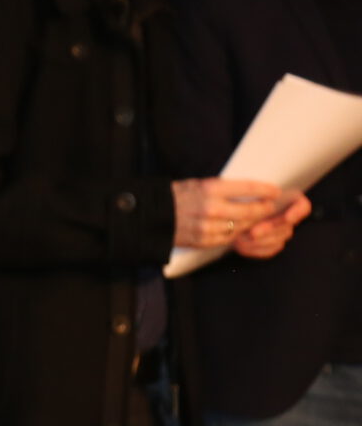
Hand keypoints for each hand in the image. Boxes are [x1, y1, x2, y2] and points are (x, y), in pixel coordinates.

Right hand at [173, 177, 289, 249]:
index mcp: (210, 189)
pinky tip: (238, 229)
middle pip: (250, 210)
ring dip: (253, 223)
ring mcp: (208, 227)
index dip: (266, 190)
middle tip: (271, 207)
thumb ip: (222, 189)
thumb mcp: (197, 184)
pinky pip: (229, 238)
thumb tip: (248, 191)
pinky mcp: (204, 241)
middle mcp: (211, 208)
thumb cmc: (175, 196)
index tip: (275, 191)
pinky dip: (236, 234)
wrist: (150, 216)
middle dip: (264, 209)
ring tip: (257, 219)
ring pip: (242, 226)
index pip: (248, 188)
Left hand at [230, 190, 310, 259]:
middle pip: (287, 226)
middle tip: (253, 232)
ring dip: (259, 240)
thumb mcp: (247, 196)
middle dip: (269, 229)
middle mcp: (287, 217)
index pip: (302, 206)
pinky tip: (242, 244)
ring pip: (277, 240)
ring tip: (241, 237)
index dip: (298, 212)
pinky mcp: (272, 245)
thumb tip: (263, 204)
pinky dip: (254, 248)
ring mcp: (281, 232)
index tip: (287, 217)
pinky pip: (269, 250)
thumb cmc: (240, 201)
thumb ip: (258, 198)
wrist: (228, 218)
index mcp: (287, 201)